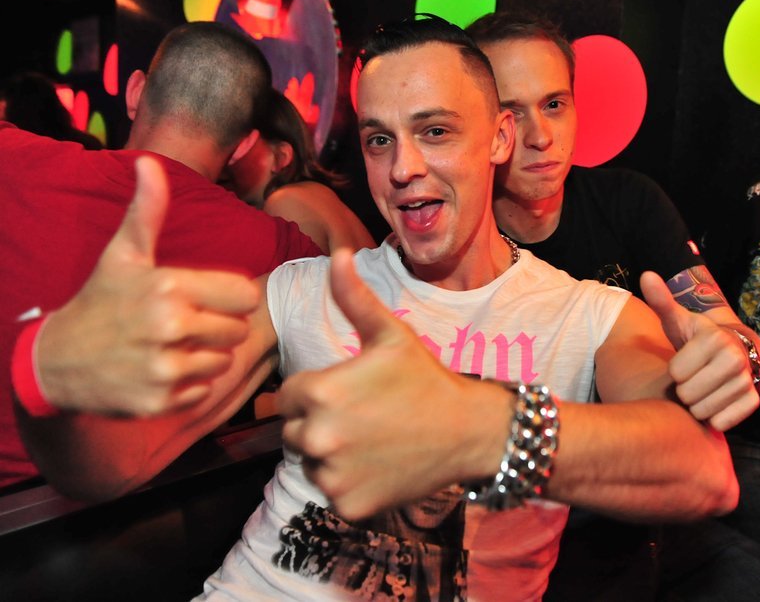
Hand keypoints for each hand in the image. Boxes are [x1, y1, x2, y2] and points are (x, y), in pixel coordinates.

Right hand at [35, 156, 260, 415]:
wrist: (56, 360)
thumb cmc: (100, 301)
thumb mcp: (123, 254)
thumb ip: (147, 212)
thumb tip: (150, 164)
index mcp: (170, 287)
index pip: (245, 296)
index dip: (229, 297)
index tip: (205, 297)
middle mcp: (170, 328)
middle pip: (237, 330)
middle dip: (218, 326)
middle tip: (183, 323)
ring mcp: (165, 368)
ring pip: (223, 361)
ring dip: (205, 356)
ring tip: (172, 345)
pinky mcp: (161, 402)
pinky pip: (203, 391)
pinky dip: (188, 385)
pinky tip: (160, 371)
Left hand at [279, 249, 507, 519]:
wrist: (469, 432)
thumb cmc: (426, 379)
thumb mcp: (390, 334)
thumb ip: (354, 298)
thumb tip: (338, 255)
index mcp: (319, 391)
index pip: (289, 396)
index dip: (318, 392)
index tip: (352, 393)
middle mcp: (317, 436)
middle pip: (294, 432)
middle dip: (320, 424)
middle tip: (363, 418)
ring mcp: (332, 475)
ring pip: (311, 463)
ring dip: (331, 455)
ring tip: (372, 441)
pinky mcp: (347, 505)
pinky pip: (332, 491)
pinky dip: (349, 484)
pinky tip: (379, 467)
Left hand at [640, 271, 758, 430]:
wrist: (730, 353)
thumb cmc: (695, 339)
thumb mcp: (677, 320)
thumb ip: (661, 301)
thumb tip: (646, 275)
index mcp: (714, 337)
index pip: (676, 372)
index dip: (674, 371)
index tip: (683, 361)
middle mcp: (735, 357)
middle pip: (687, 394)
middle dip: (684, 390)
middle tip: (692, 378)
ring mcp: (747, 379)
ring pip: (703, 411)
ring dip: (696, 406)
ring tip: (701, 390)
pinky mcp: (753, 400)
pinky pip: (724, 421)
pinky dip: (714, 418)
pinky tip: (713, 404)